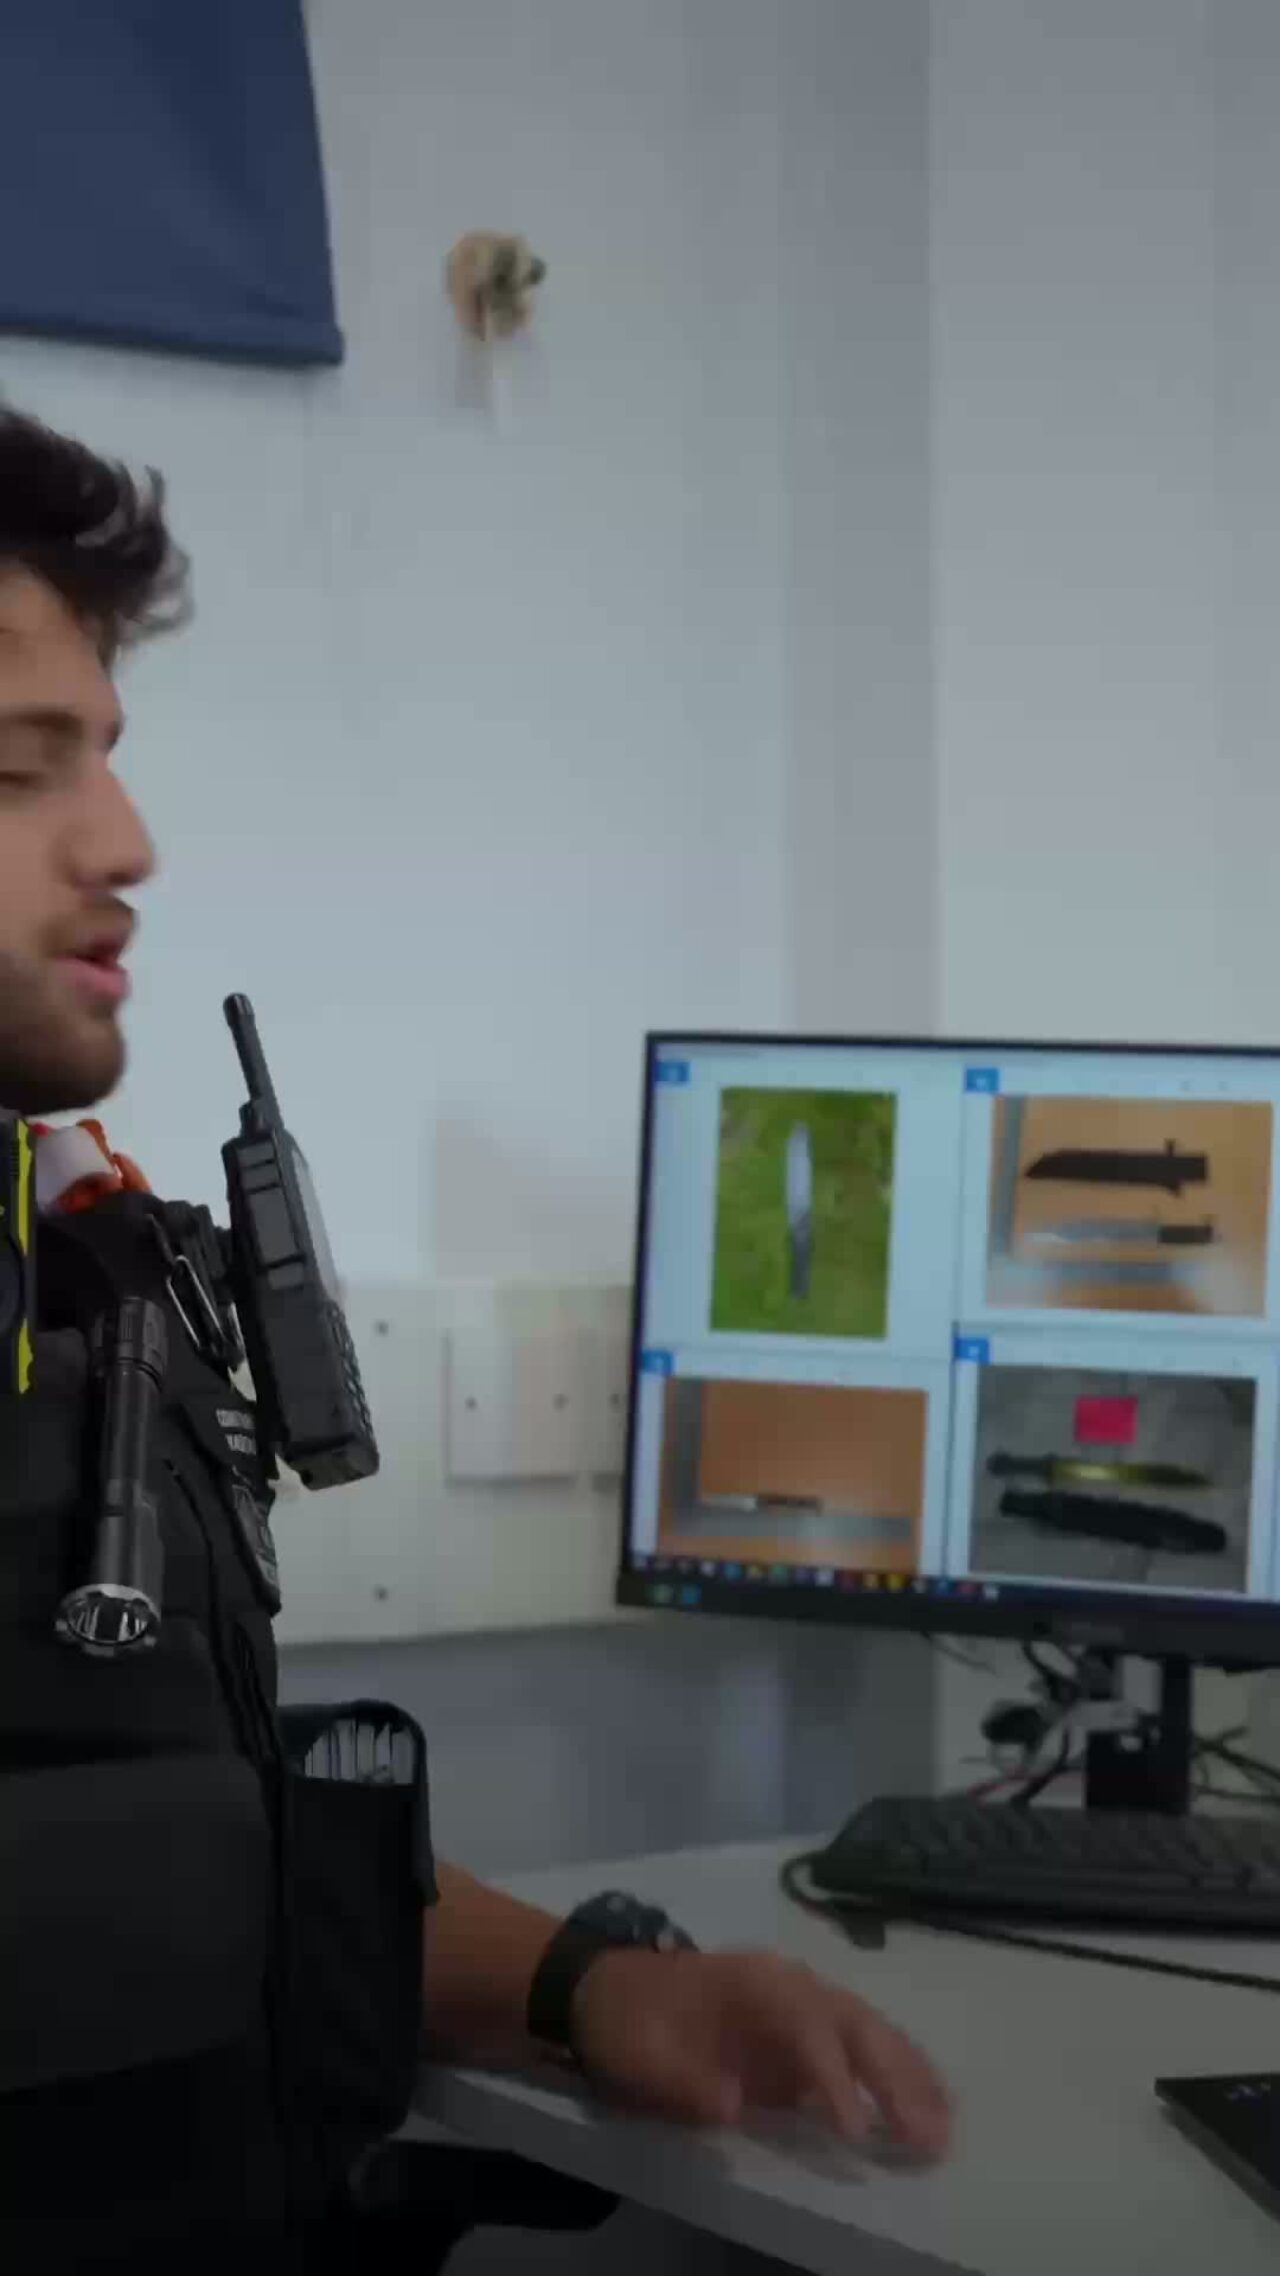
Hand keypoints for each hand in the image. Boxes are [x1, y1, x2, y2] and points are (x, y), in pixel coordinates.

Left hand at [570, 1947, 950, 2157]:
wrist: (606, 1988)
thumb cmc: (627, 2021)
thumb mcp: (640, 2054)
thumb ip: (686, 2080)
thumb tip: (737, 2104)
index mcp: (751, 1983)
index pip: (805, 2025)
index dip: (833, 2077)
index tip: (854, 2131)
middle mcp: (788, 1983)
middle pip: (854, 2024)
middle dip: (894, 2078)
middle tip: (928, 2135)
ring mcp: (800, 2002)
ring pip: (869, 2032)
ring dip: (909, 2076)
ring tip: (944, 2126)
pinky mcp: (802, 2030)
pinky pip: (861, 2046)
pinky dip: (898, 2070)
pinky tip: (927, 2103)